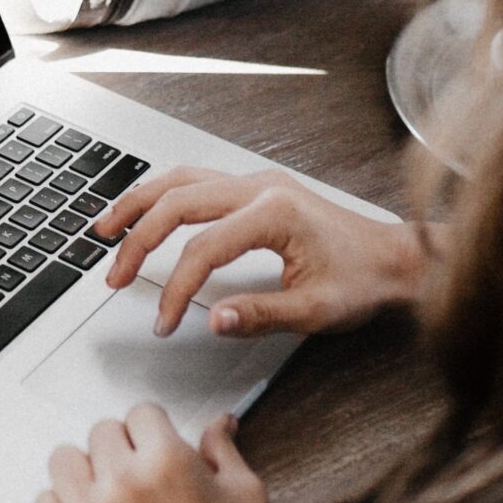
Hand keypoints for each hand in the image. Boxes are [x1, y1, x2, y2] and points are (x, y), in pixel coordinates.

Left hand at [35, 405, 298, 502]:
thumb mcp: (245, 494)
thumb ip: (223, 450)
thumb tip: (220, 422)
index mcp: (166, 461)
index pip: (140, 413)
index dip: (154, 430)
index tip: (157, 446)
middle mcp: (122, 484)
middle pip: (100, 432)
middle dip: (122, 447)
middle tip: (138, 474)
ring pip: (64, 460)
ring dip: (87, 470)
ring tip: (107, 491)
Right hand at [94, 166, 428, 338]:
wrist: (397, 258)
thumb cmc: (364, 280)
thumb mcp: (316, 310)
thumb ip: (261, 315)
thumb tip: (213, 320)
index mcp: (274, 213)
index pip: (202, 249)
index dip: (176, 289)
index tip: (165, 322)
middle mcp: (261, 187)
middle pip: (178, 202)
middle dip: (138, 240)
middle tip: (114, 277)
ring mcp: (258, 182)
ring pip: (181, 180)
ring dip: (140, 204)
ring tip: (106, 230)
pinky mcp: (258, 188)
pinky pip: (197, 180)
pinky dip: (163, 195)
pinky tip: (146, 211)